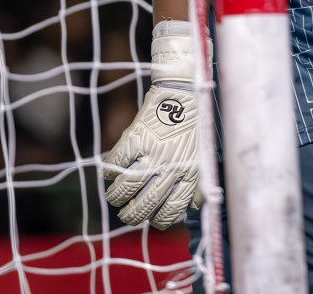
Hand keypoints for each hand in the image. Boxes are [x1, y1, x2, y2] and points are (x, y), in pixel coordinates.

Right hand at [101, 26, 200, 228]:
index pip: (170, 212)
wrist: (183, 92)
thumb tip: (190, 209)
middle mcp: (171, 166)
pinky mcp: (136, 138)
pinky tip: (110, 174)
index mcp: (189, 173)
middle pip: (144, 205)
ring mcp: (152, 152)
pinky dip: (109, 172)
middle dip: (131, 216)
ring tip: (115, 197)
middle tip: (125, 214)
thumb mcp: (203, 158)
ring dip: (116, 198)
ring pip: (126, 188)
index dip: (157, 220)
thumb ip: (198, 185)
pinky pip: (115, 164)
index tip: (150, 218)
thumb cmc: (193, 127)